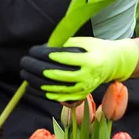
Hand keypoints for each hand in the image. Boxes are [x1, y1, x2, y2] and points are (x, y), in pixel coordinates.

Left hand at [20, 37, 138, 102]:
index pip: (65, 59)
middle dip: (38, 69)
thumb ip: (65, 44)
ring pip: (57, 88)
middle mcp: (88, 77)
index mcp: (91, 61)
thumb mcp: (84, 41)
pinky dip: (45, 92)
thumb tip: (44, 47)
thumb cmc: (96, 48)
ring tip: (25, 74)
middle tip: (25, 62)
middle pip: (58, 75)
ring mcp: (85, 88)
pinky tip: (33, 86)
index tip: (34, 51)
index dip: (47, 55)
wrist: (113, 63)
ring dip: (38, 82)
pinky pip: (60, 96)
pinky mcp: (81, 95)